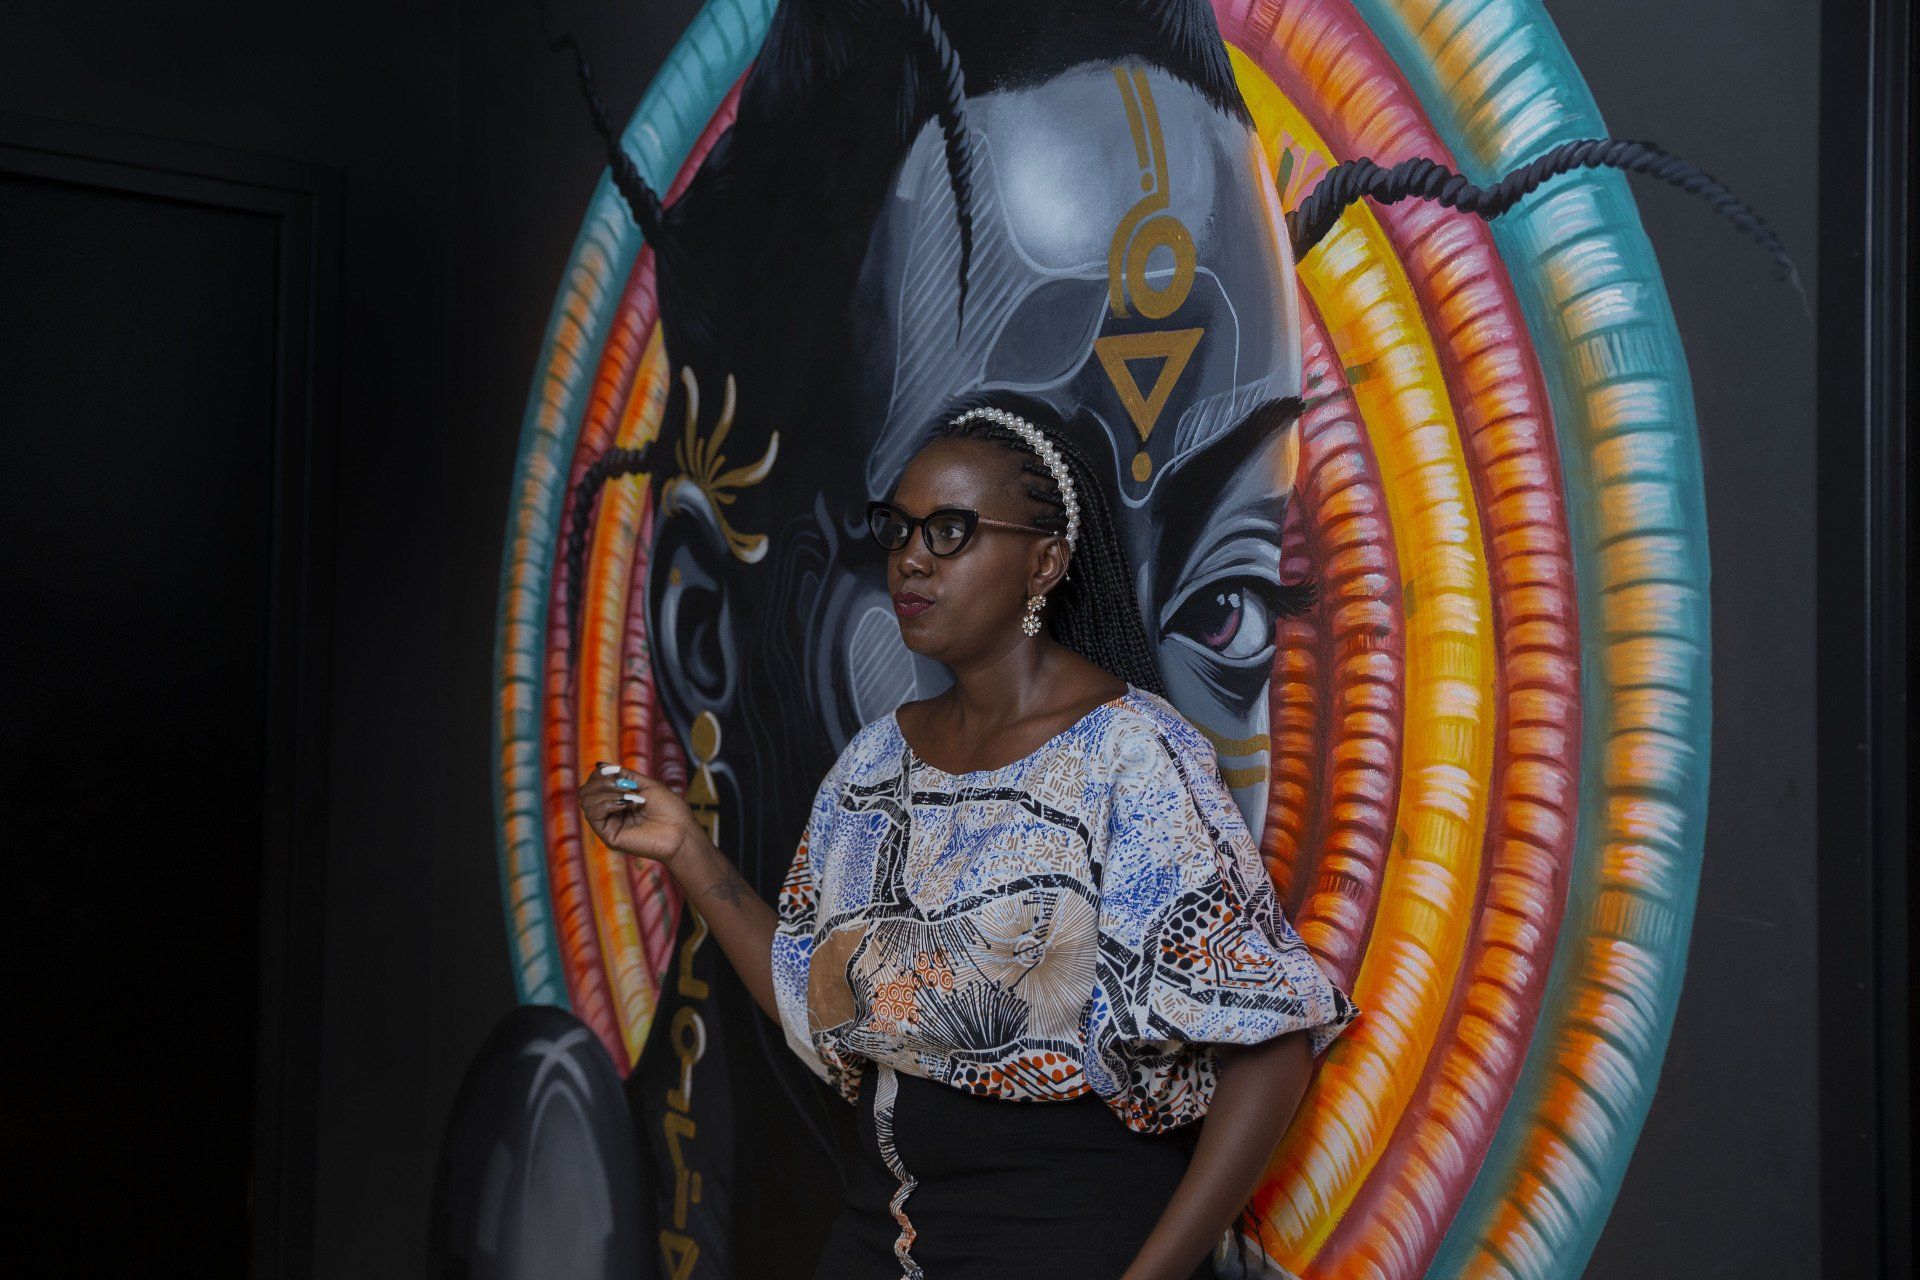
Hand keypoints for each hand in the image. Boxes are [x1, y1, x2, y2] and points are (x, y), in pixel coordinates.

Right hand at [576, 760, 704, 864]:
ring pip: (587, 802)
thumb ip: (623, 775)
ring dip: (607, 792)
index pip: (593, 784)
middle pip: (586, 792)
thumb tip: (599, 765)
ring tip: (629, 796)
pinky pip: (594, 815)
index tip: (617, 772)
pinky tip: (625, 804)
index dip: (601, 774)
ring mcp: (609, 826)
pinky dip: (608, 803)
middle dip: (602, 782)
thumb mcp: (645, 784)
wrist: (681, 831)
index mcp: (617, 801)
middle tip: (625, 785)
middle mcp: (610, 814)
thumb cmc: (669, 809)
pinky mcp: (609, 836)